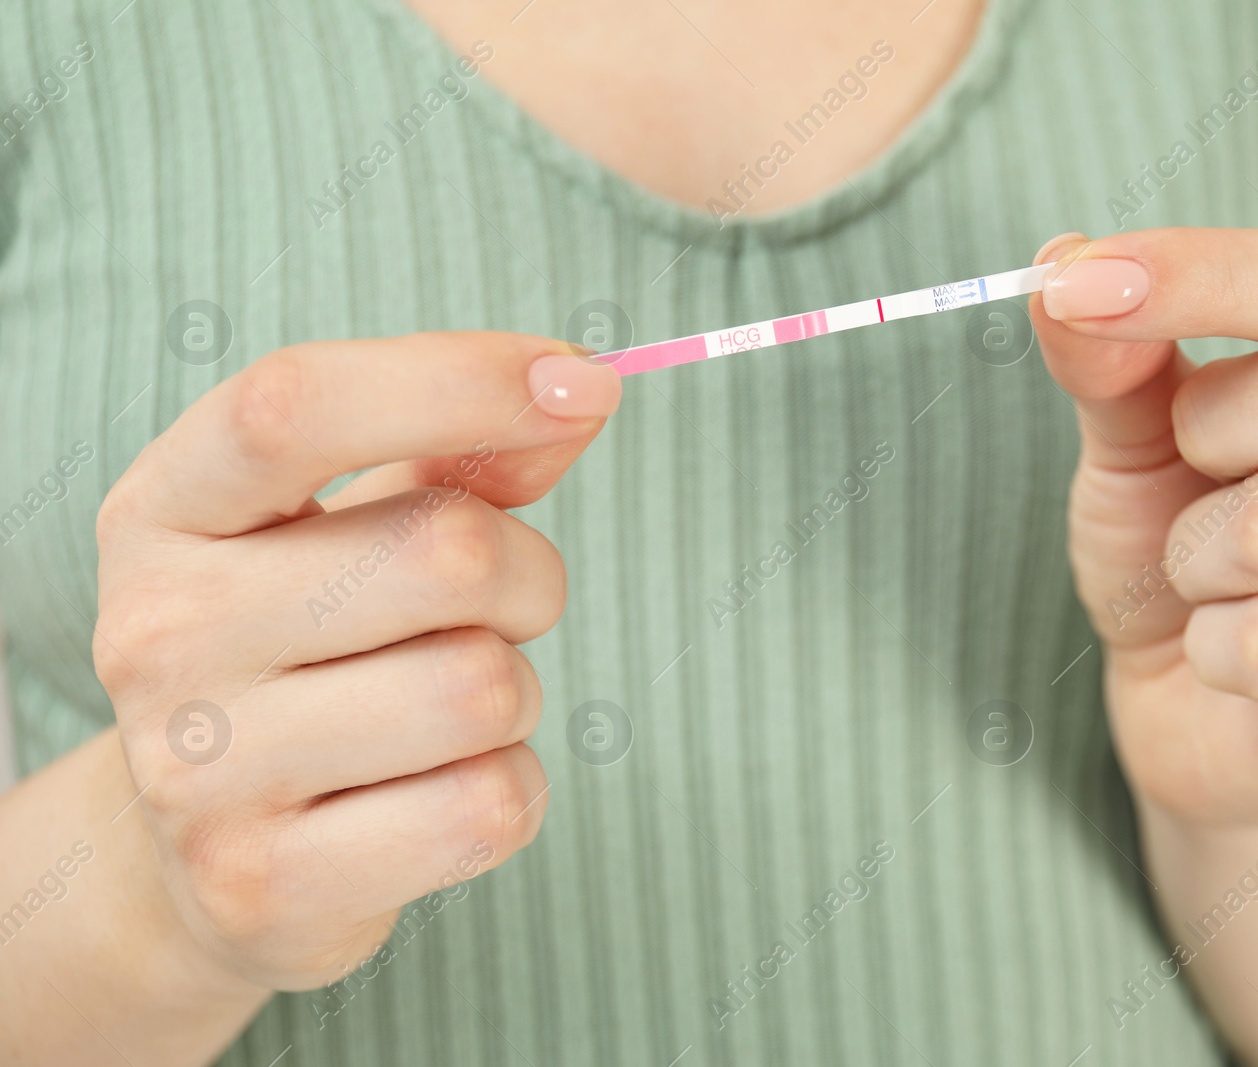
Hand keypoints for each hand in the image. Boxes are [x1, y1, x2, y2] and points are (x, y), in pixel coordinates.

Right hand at [93, 332, 618, 988]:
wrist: (205, 858)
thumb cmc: (309, 650)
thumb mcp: (351, 525)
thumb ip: (464, 452)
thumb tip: (579, 391)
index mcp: (166, 511)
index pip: (297, 406)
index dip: (461, 377)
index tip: (585, 381)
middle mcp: (158, 633)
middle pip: (447, 554)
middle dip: (524, 577)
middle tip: (490, 612)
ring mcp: (199, 771)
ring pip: (485, 689)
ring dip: (514, 696)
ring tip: (442, 711)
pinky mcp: (264, 884)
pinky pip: (489, 807)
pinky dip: (507, 792)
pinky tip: (432, 794)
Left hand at [1031, 228, 1257, 824]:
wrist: (1205, 723)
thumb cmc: (1189, 563)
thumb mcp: (1140, 447)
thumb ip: (1116, 360)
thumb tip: (1061, 262)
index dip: (1204, 269)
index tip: (1073, 284)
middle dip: (1215, 430)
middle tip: (1197, 476)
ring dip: (1197, 558)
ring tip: (1217, 582)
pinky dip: (1210, 649)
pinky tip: (1237, 661)